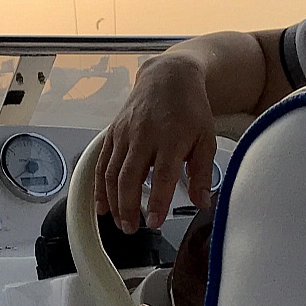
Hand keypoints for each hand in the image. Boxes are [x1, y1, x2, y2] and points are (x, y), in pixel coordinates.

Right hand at [95, 54, 216, 231]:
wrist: (168, 77)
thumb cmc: (189, 109)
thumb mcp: (206, 138)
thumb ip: (201, 172)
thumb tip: (202, 202)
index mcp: (171, 138)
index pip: (162, 175)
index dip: (156, 201)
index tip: (154, 221)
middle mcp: (144, 135)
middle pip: (129, 176)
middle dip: (128, 207)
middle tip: (132, 229)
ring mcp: (125, 133)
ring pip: (112, 173)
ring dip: (113, 202)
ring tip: (121, 223)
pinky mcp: (112, 133)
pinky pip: (102, 163)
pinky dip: (99, 187)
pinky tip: (101, 206)